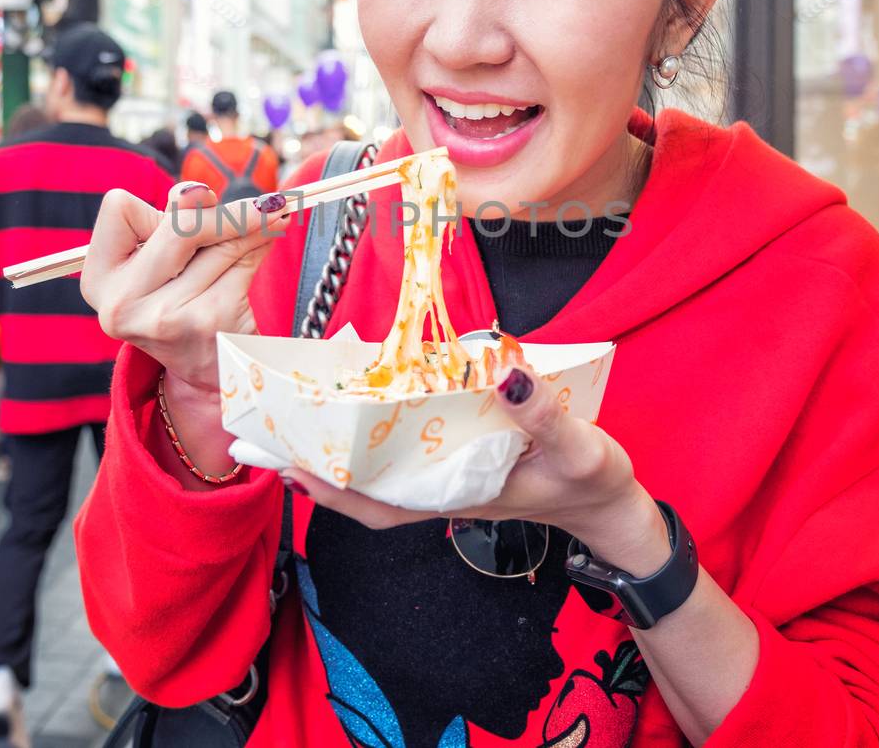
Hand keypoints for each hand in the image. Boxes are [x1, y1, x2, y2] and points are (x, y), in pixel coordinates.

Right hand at [80, 182, 281, 391]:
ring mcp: (166, 316)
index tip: (181, 214)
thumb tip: (199, 194)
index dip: (155, 208)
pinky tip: (265, 246)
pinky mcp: (208, 323)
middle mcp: (123, 303)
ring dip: (253, 227)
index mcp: (99, 280)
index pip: (118, 208)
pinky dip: (260, 249)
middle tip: (263, 204)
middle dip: (224, 212)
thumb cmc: (180, 301)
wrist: (206, 372)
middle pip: (180, 225)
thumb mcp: (159, 264)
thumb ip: (171, 222)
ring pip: (220, 244)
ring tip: (270, 221)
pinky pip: (243, 265)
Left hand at [281, 367, 672, 574]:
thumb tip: (504, 374)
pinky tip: (356, 410)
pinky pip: (400, 455)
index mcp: (458, 495)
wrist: (610, 504)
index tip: (289, 462)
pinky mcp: (458, 463)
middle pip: (362, 487)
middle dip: (314, 464)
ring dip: (335, 449)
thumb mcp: (579, 448)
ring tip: (295, 417)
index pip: (378, 502)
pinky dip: (371, 438)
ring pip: (376, 471)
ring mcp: (446, 479)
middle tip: (267, 430)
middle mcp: (441, 491)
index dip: (330, 486)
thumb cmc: (592, 482)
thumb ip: (544, 416)